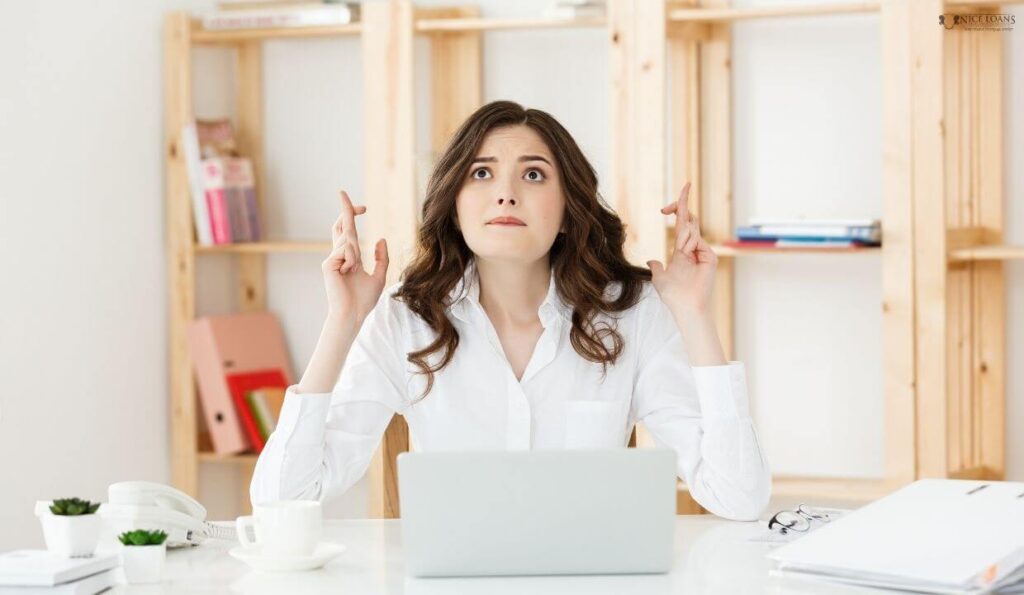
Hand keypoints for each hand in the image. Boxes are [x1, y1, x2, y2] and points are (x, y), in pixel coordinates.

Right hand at [321, 190, 388, 324]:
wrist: (353, 314)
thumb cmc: (364, 300)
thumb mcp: (380, 275)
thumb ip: (381, 258)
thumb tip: (381, 239)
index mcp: (348, 257)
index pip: (347, 231)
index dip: (351, 216)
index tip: (362, 206)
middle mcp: (337, 255)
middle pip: (341, 225)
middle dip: (345, 208)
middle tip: (342, 192)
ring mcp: (331, 259)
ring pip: (349, 240)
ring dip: (356, 254)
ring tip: (354, 271)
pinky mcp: (328, 264)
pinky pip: (346, 251)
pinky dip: (352, 260)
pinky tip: (348, 273)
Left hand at [646, 181, 718, 312]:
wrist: (685, 306)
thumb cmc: (673, 295)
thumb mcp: (659, 278)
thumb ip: (657, 268)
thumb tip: (652, 261)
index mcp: (681, 251)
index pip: (680, 225)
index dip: (677, 210)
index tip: (666, 204)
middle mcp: (693, 249)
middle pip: (689, 219)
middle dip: (683, 201)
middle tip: (685, 184)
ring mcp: (702, 252)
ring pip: (691, 229)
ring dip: (682, 235)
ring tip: (680, 254)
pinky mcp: (709, 257)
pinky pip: (696, 241)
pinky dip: (688, 244)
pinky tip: (686, 254)